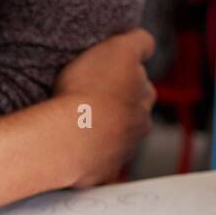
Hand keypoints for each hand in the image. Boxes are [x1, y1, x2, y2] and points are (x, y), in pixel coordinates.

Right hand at [52, 29, 156, 186]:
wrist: (68, 137)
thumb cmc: (89, 91)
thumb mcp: (119, 50)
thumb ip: (140, 43)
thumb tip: (147, 44)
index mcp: (143, 95)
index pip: (143, 83)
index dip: (126, 76)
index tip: (111, 75)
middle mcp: (139, 123)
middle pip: (135, 111)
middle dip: (121, 105)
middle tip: (93, 97)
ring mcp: (122, 150)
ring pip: (120, 137)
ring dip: (105, 130)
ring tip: (79, 122)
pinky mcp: (102, 171)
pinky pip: (99, 163)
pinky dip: (90, 156)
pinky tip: (72, 146)